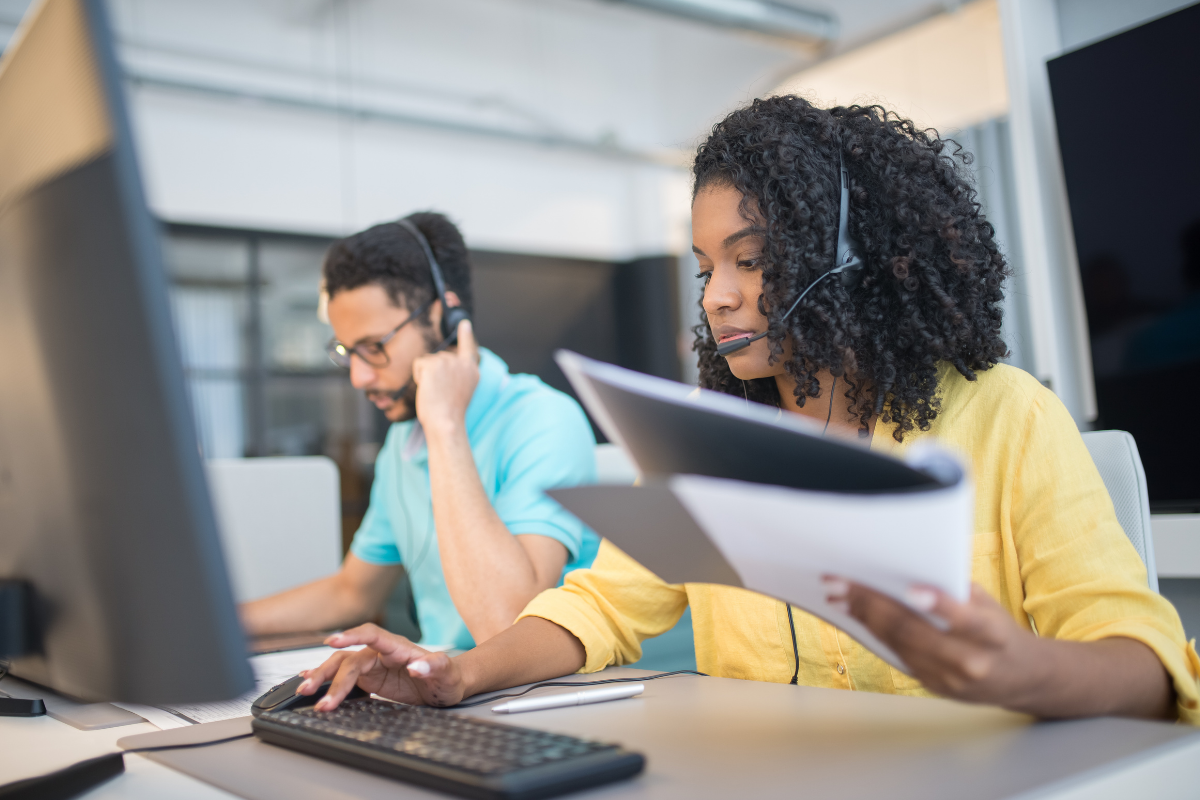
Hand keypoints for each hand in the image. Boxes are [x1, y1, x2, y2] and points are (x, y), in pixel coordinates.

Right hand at [296, 623, 467, 709]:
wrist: (448, 685)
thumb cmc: (449, 677)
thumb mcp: (448, 674)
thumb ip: (435, 666)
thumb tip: (417, 665)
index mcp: (398, 647)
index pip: (371, 635)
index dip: (351, 636)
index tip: (333, 641)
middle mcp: (381, 653)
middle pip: (349, 657)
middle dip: (329, 673)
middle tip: (312, 690)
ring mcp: (374, 665)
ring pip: (341, 666)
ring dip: (323, 678)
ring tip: (306, 692)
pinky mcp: (370, 678)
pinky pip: (343, 676)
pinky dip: (326, 677)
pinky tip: (308, 680)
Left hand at [413, 319, 478, 433]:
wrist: (446, 421)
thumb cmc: (449, 413)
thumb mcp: (460, 391)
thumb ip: (457, 374)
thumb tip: (441, 364)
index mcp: (472, 371)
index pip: (468, 348)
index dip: (465, 335)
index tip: (464, 323)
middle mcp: (462, 363)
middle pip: (440, 357)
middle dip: (434, 373)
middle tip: (441, 393)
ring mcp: (448, 361)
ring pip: (428, 361)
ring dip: (426, 376)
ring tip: (436, 392)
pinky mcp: (433, 364)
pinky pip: (419, 364)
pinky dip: (418, 376)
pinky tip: (428, 388)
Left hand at [825, 577, 1044, 708]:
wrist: (1020, 677)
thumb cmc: (999, 629)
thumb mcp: (988, 605)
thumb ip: (955, 592)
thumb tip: (907, 568)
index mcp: (992, 635)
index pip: (965, 621)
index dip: (938, 605)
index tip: (911, 590)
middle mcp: (970, 661)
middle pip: (914, 632)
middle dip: (872, 604)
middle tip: (841, 583)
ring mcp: (948, 679)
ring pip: (897, 644)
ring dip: (863, 617)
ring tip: (840, 595)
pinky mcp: (932, 686)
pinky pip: (896, 655)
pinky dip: (874, 632)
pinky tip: (856, 614)